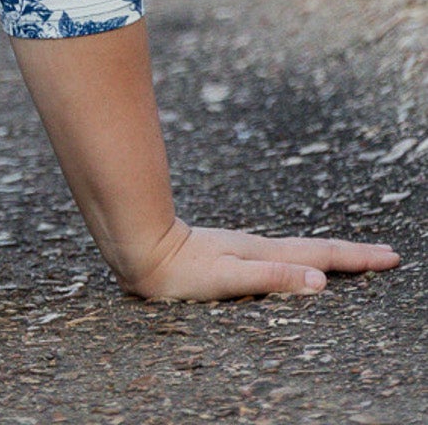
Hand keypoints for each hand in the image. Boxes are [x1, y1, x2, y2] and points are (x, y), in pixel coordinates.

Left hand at [119, 219, 401, 300]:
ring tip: (351, 260)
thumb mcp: (229, 278)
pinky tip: (293, 265)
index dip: (356, 259)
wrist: (138, 247)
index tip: (390, 257)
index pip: (320, 256)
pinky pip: (278, 256)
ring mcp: (245, 249)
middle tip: (387, 256)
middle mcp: (259, 248)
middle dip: (352, 255)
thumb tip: (320, 281)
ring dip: (328, 255)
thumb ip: (272, 278)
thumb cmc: (179, 270)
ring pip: (297, 251)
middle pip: (315, 250)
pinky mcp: (231, 255)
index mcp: (265, 254)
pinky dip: (299, 258)